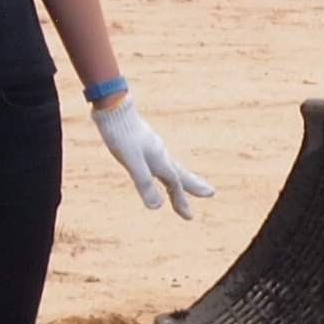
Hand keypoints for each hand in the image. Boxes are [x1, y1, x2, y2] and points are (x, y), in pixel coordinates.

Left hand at [94, 90, 212, 217]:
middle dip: (194, 187)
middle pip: (180, 174)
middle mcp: (160, 154)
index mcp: (159, 160)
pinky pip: (161, 160)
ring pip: (171, 167)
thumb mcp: (132, 162)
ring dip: (181, 179)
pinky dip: (166, 169)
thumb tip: (156, 207)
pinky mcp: (144, 142)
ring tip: (188, 185)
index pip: (174, 185)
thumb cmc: (121, 134)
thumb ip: (144, 183)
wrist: (113, 107)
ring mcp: (153, 147)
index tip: (189, 216)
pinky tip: (160, 166)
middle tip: (210, 193)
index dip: (180, 201)